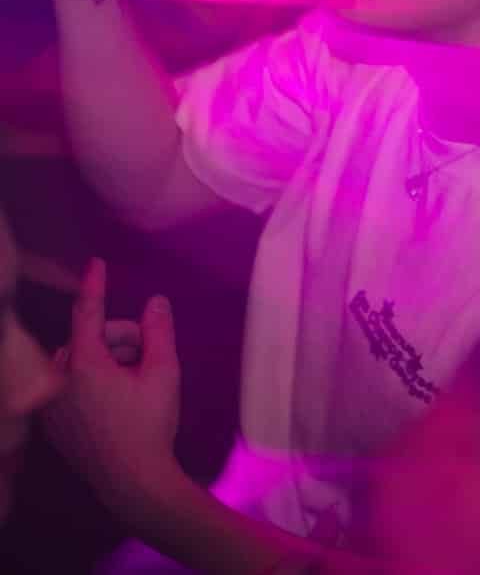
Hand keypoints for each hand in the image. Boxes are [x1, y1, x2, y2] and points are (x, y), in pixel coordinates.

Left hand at [44, 259, 184, 518]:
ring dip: (105, 362)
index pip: (87, 313)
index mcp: (83, 365)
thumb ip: (159, 331)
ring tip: (134, 386)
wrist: (131, 481)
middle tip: (148, 360)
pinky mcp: (50, 423)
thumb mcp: (165, 372)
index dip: (95, 285)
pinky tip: (115, 403)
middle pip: (89, 338)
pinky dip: (90, 383)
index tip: (96, 263)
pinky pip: (68, 386)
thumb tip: (154, 302)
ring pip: (78, 361)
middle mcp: (58, 381)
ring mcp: (50, 404)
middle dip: (119, 341)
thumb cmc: (150, 425)